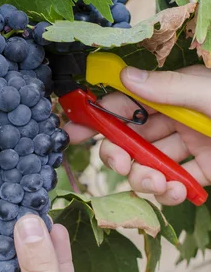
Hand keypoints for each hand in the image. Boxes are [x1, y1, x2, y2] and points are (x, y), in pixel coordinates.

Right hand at [66, 65, 210, 204]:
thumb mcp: (208, 92)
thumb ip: (169, 87)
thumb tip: (125, 77)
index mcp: (175, 95)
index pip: (128, 103)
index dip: (99, 115)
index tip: (74, 129)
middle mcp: (178, 120)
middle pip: (132, 138)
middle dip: (117, 154)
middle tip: (118, 165)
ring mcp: (189, 146)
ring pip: (149, 164)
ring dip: (144, 178)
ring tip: (158, 184)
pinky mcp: (204, 172)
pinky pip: (177, 184)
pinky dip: (170, 193)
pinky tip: (177, 191)